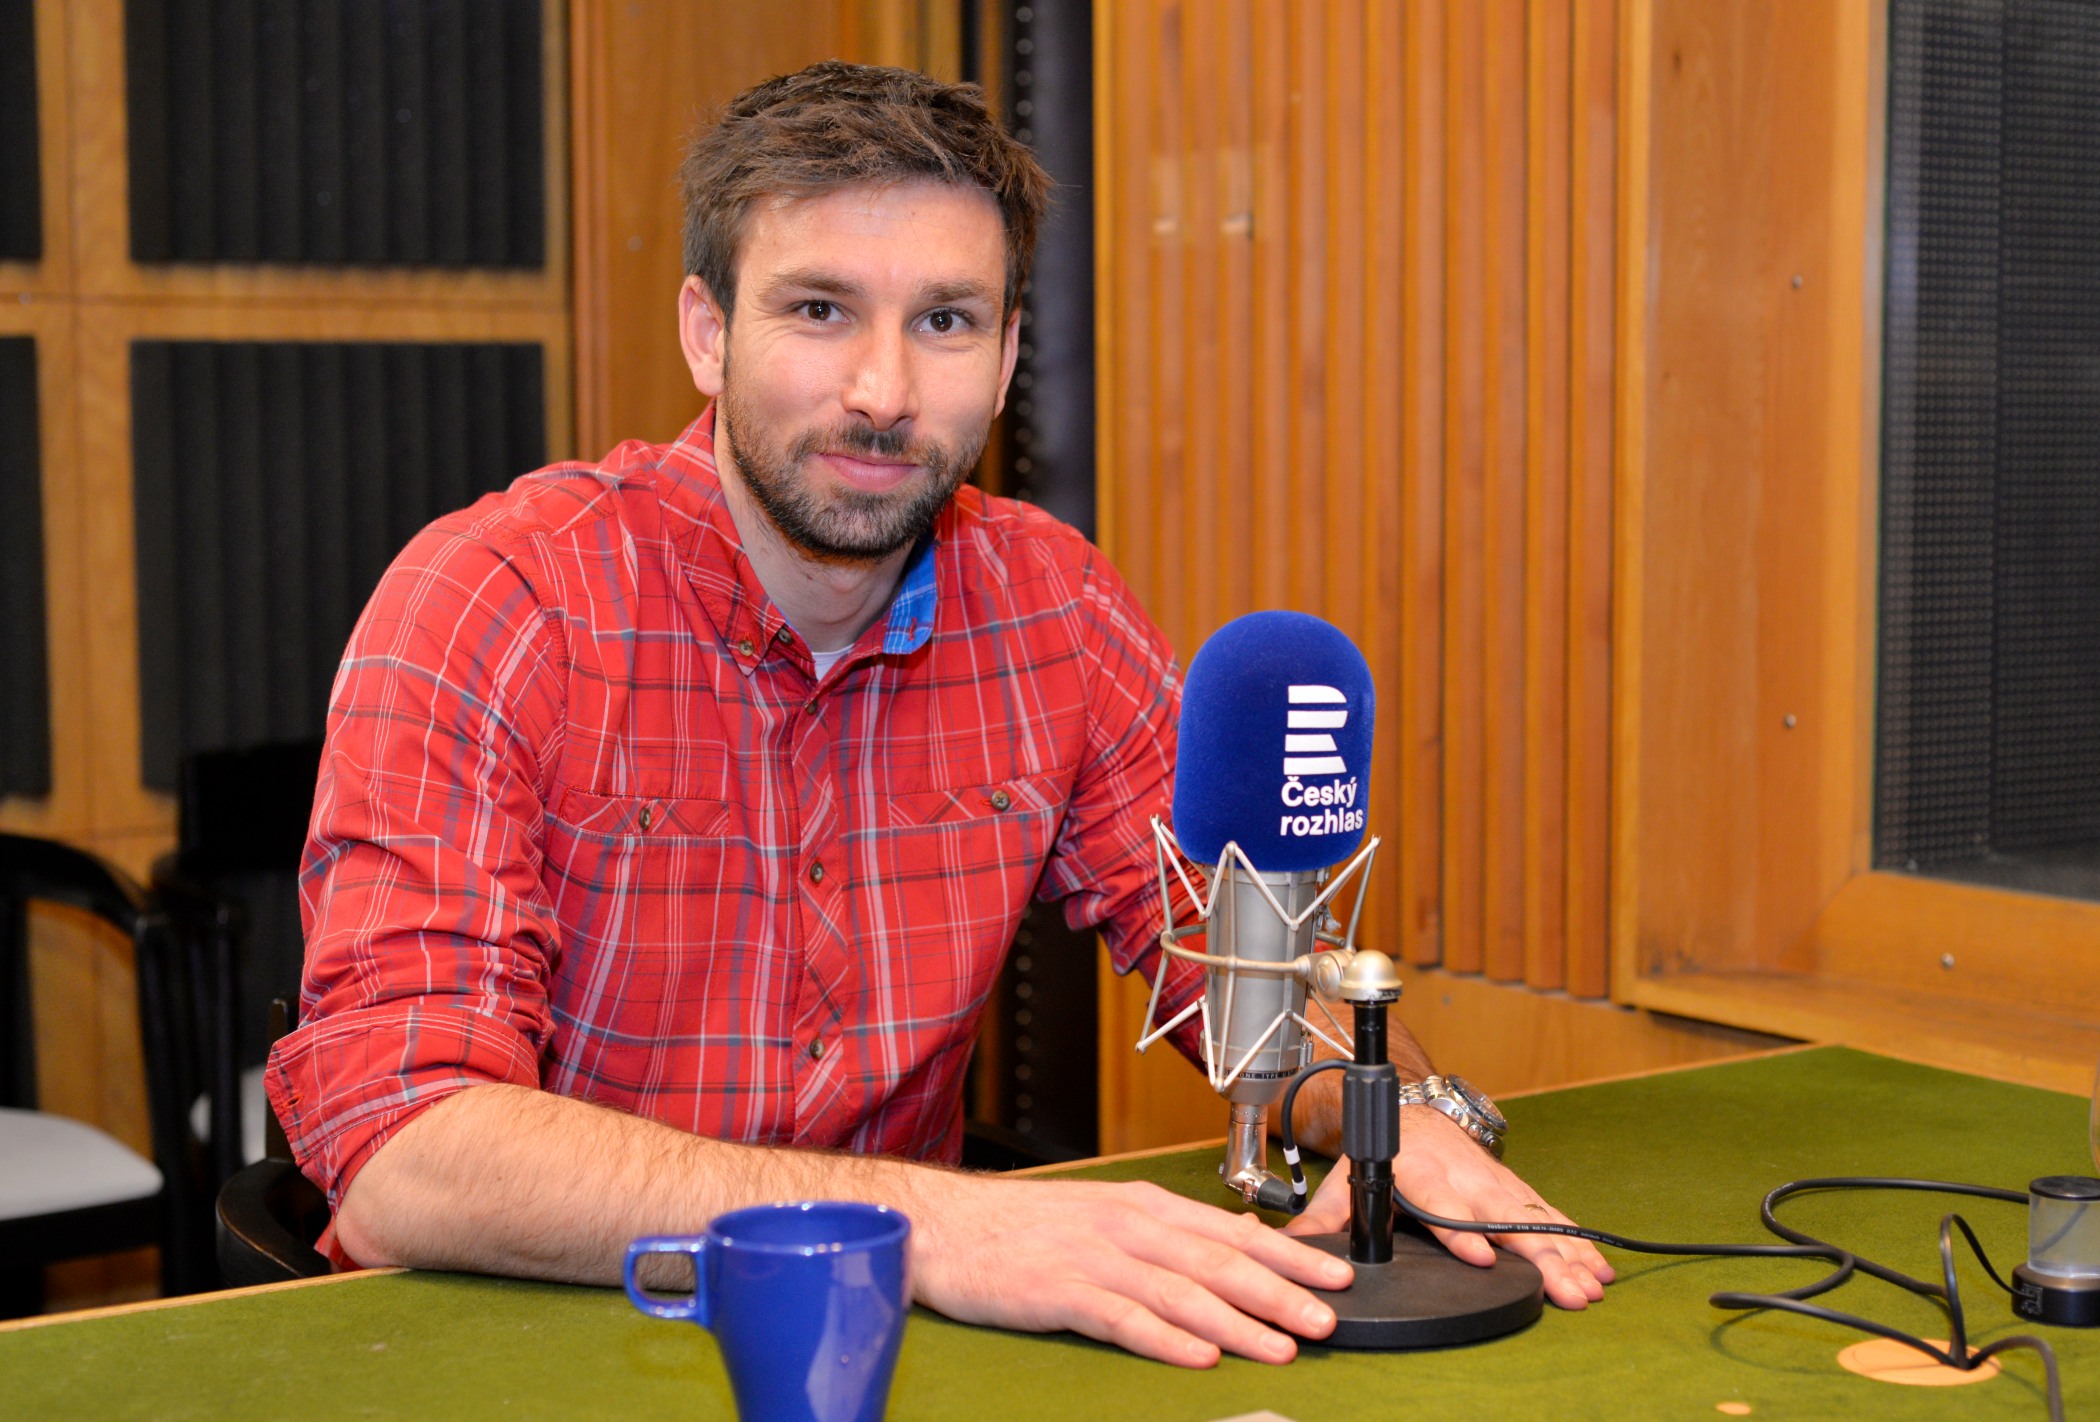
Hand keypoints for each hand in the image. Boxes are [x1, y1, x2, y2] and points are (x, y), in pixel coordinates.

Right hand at [907, 1171, 1354, 1367]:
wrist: (945, 1225)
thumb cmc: (1024, 1227)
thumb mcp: (1106, 1216)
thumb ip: (1171, 1234)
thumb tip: (1240, 1247)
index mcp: (1143, 1207)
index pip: (1231, 1230)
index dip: (1289, 1256)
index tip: (1336, 1277)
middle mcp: (1127, 1227)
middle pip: (1217, 1261)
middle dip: (1279, 1292)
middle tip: (1326, 1319)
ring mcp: (1093, 1258)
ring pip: (1181, 1291)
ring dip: (1237, 1322)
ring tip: (1281, 1347)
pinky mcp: (1059, 1291)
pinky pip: (1121, 1317)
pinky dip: (1164, 1338)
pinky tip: (1198, 1356)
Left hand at [1280, 1108, 1613, 1309]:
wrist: (1417, 1112)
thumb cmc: (1384, 1155)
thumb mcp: (1344, 1181)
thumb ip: (1321, 1221)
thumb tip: (1289, 1253)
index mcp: (1418, 1173)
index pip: (1440, 1206)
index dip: (1459, 1231)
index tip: (1481, 1257)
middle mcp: (1463, 1177)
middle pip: (1503, 1219)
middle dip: (1536, 1255)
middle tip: (1564, 1289)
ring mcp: (1493, 1183)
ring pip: (1534, 1220)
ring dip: (1565, 1255)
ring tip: (1589, 1287)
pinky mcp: (1515, 1190)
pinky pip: (1550, 1217)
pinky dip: (1577, 1243)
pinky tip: (1598, 1270)